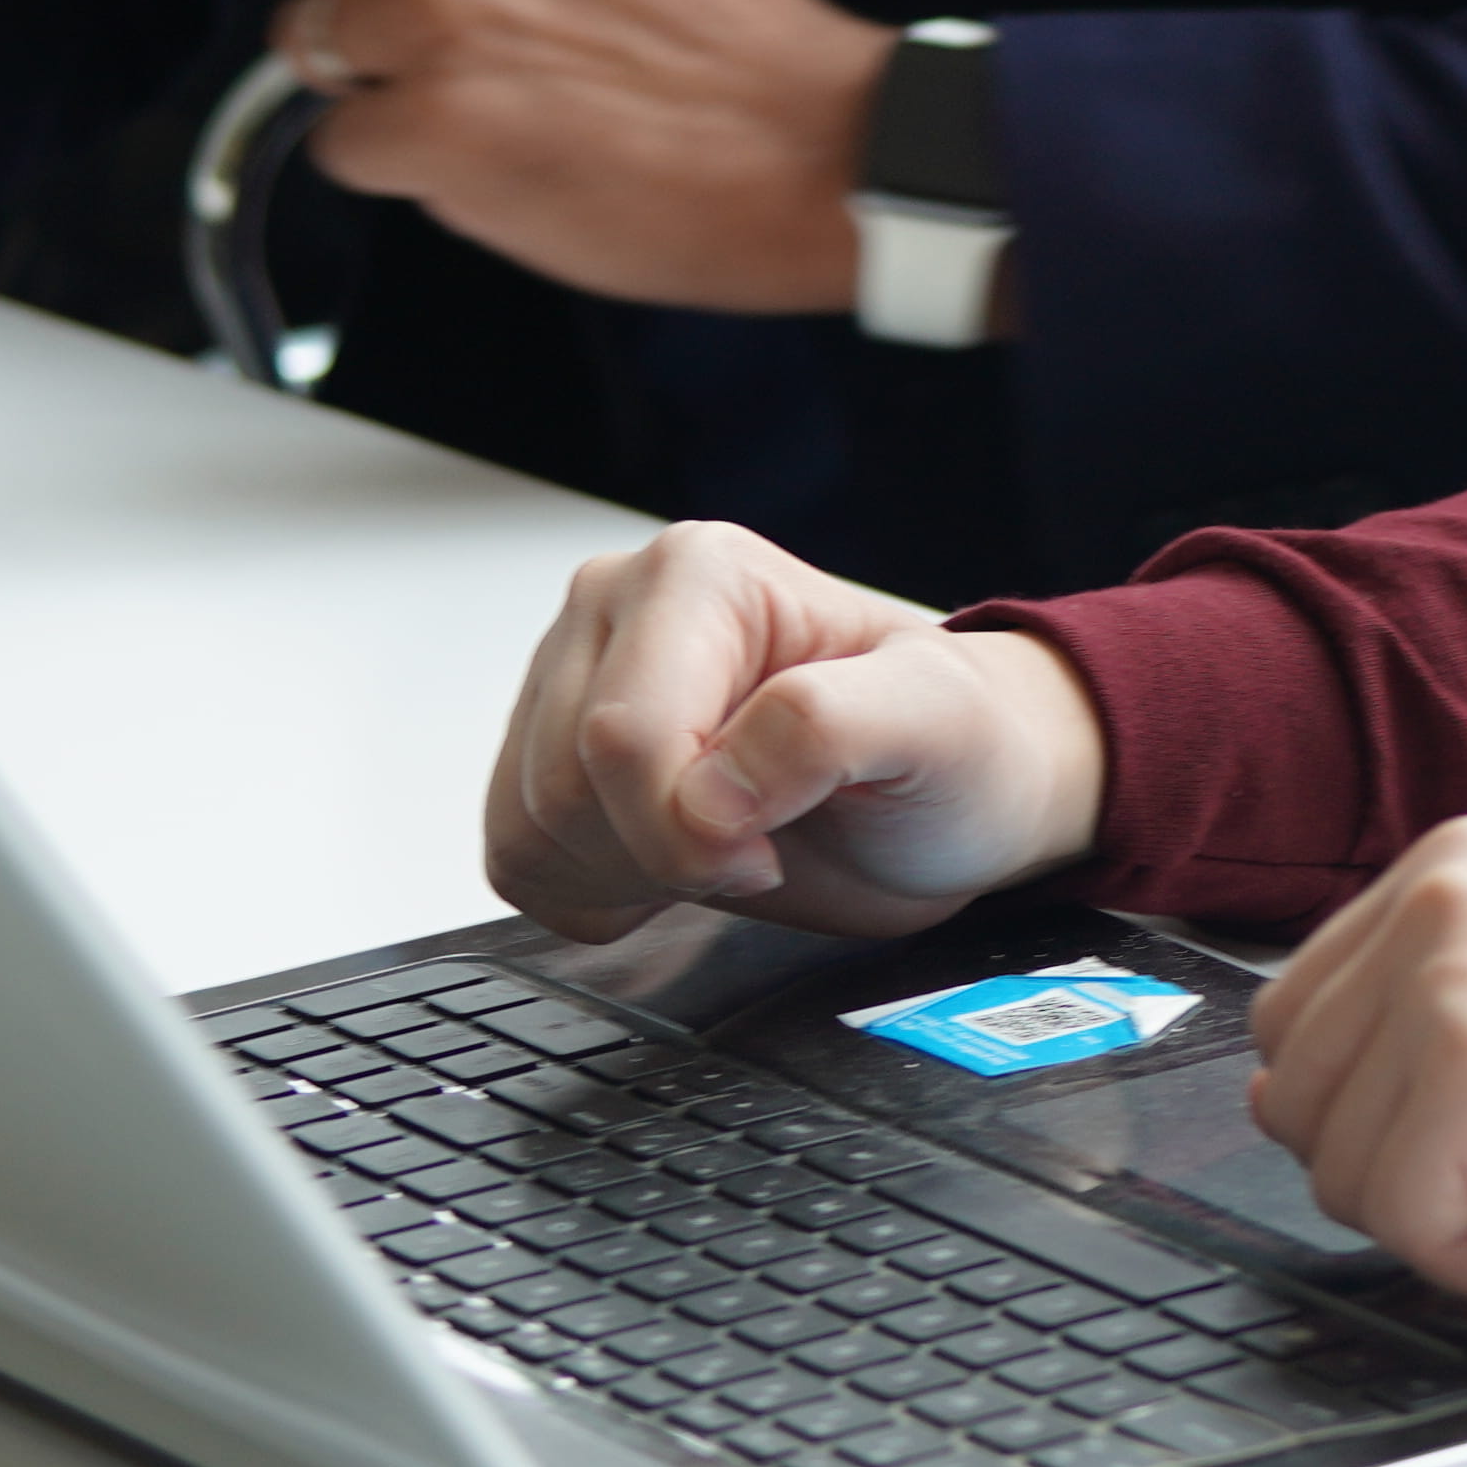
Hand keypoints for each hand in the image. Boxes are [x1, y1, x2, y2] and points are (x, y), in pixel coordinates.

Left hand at [242, 0, 898, 315]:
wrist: (815, 150)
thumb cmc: (731, 26)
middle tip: (408, 18)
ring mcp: (444, 12)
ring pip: (301, 39)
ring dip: (369, 81)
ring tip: (473, 96)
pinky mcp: (439, 122)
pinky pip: (339, 144)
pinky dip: (399, 164)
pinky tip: (488, 155)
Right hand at [485, 519, 1110, 931]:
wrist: (944, 798)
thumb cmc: (949, 748)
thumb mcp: (937, 725)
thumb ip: (828, 729)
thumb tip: (709, 791)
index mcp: (699, 574)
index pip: (623, 736)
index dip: (688, 830)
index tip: (769, 849)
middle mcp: (615, 607)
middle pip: (566, 787)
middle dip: (665, 853)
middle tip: (763, 842)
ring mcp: (568, 679)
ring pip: (531, 827)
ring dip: (633, 873)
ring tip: (727, 838)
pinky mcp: (543, 754)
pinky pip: (517, 857)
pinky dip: (596, 891)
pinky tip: (674, 862)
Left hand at [1239, 813, 1466, 1302]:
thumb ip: (1410, 1023)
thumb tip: (1267, 1095)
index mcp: (1458, 859)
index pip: (1295, 1020)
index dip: (1394, 1105)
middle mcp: (1443, 893)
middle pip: (1292, 1098)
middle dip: (1414, 1159)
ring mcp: (1454, 974)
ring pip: (1336, 1175)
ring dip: (1459, 1208)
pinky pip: (1405, 1230)